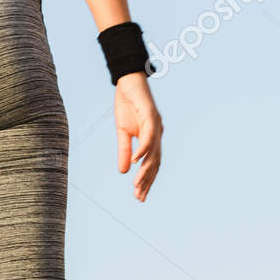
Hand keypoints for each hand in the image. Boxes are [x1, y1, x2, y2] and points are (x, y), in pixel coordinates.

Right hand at [114, 71, 161, 201]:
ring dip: (145, 171)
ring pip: (153, 153)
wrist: (128, 81)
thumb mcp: (122, 131)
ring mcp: (155, 125)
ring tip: (137, 185)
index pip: (151, 164)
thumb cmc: (127, 104)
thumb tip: (124, 171)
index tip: (139, 196)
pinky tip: (137, 162)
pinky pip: (148, 137)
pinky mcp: (150, 116)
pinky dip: (143, 150)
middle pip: (155, 163)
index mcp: (151, 138)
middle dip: (147, 181)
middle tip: (139, 198)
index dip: (146, 181)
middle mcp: (157, 134)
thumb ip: (124, 151)